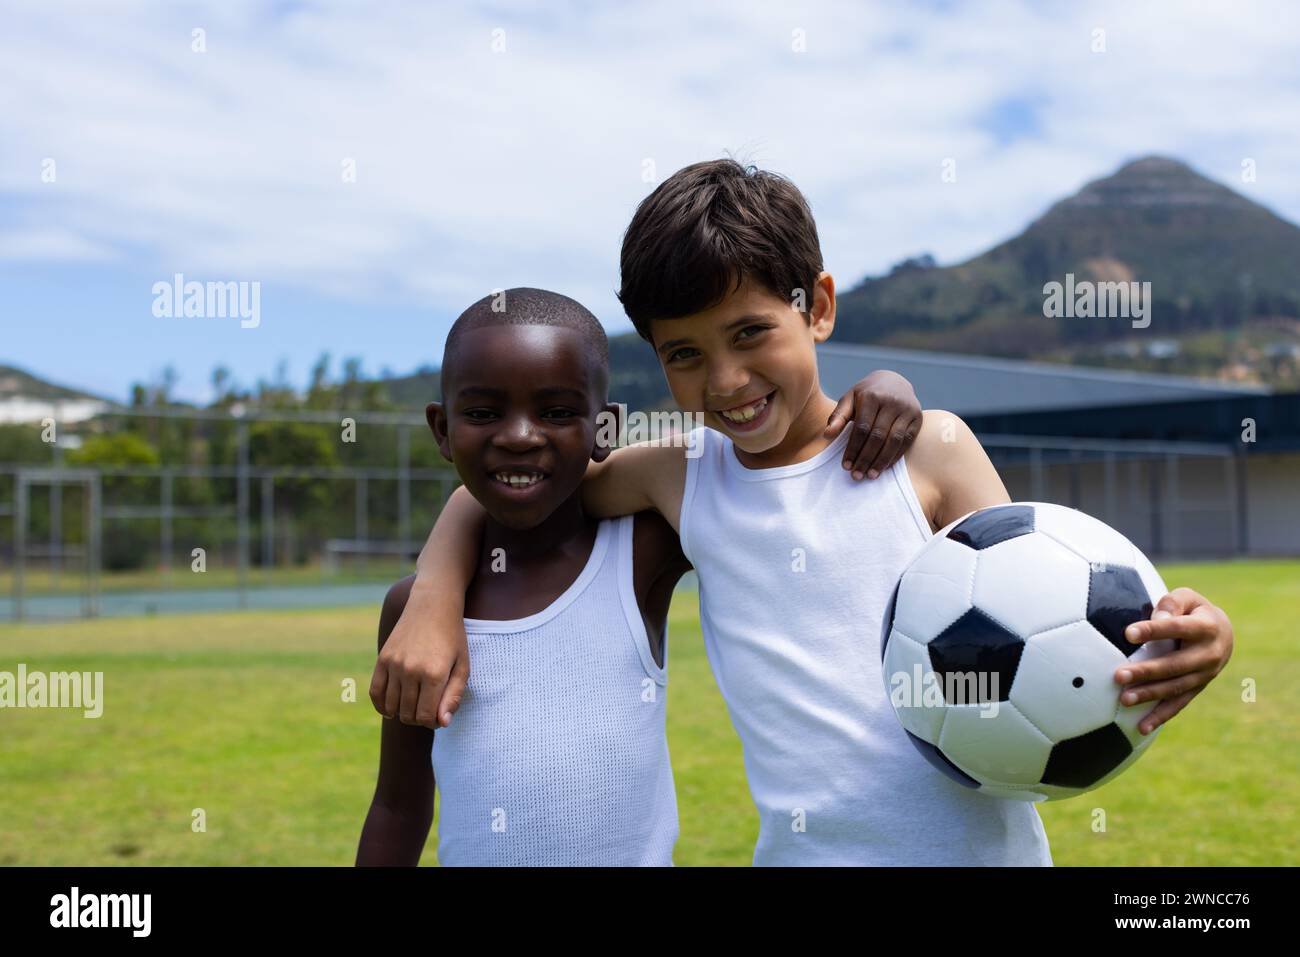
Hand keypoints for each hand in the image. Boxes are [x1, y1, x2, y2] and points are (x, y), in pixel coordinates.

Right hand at [368, 583, 468, 728]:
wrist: (432, 606)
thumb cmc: (452, 638)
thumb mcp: (463, 666)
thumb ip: (454, 696)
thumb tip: (441, 723)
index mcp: (434, 674)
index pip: (426, 716)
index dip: (432, 723)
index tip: (438, 717)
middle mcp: (411, 670)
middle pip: (408, 714)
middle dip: (418, 720)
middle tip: (427, 711)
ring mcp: (394, 664)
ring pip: (392, 706)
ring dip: (402, 713)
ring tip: (414, 706)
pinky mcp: (382, 658)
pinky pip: (375, 692)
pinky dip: (381, 706)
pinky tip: (391, 709)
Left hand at [824, 369, 921, 479]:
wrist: (894, 381)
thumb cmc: (866, 394)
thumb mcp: (850, 399)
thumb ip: (838, 416)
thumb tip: (826, 435)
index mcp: (872, 396)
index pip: (861, 428)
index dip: (853, 449)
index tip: (845, 466)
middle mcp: (892, 401)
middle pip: (878, 436)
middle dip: (866, 458)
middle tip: (856, 475)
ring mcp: (907, 409)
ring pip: (894, 441)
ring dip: (882, 461)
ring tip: (871, 475)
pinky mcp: (917, 418)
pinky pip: (907, 441)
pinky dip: (895, 456)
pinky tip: (885, 467)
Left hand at [1112, 588, 1233, 734]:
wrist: (1224, 634)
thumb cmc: (1194, 611)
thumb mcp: (1188, 598)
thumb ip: (1172, 602)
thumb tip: (1157, 614)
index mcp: (1206, 628)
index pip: (1176, 628)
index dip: (1153, 630)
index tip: (1127, 633)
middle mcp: (1209, 654)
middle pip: (1175, 665)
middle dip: (1146, 671)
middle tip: (1118, 675)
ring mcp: (1204, 675)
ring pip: (1175, 688)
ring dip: (1149, 694)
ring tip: (1124, 699)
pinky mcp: (1197, 689)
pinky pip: (1178, 705)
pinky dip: (1160, 717)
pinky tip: (1141, 728)